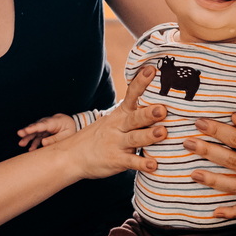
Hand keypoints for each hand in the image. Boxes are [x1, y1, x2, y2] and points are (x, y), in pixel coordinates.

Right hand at [18, 114, 76, 150]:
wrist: (71, 124)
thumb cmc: (70, 128)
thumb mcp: (66, 135)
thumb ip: (55, 139)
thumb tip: (43, 143)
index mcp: (54, 122)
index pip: (42, 125)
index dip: (34, 128)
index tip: (26, 130)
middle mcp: (47, 123)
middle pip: (36, 127)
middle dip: (27, 131)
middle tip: (19, 134)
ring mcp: (44, 128)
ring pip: (34, 132)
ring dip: (27, 138)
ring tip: (21, 144)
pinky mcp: (43, 132)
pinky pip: (37, 138)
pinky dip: (34, 143)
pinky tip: (30, 149)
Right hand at [52, 66, 168, 179]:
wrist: (73, 156)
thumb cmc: (99, 136)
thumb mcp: (113, 119)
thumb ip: (133, 112)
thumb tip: (159, 101)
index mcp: (119, 114)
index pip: (131, 95)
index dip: (141, 83)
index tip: (151, 70)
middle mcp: (118, 127)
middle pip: (134, 118)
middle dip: (148, 113)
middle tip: (162, 109)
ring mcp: (116, 144)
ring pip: (134, 139)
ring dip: (149, 136)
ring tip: (163, 133)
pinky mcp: (116, 160)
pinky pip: (131, 162)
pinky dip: (142, 164)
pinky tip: (154, 165)